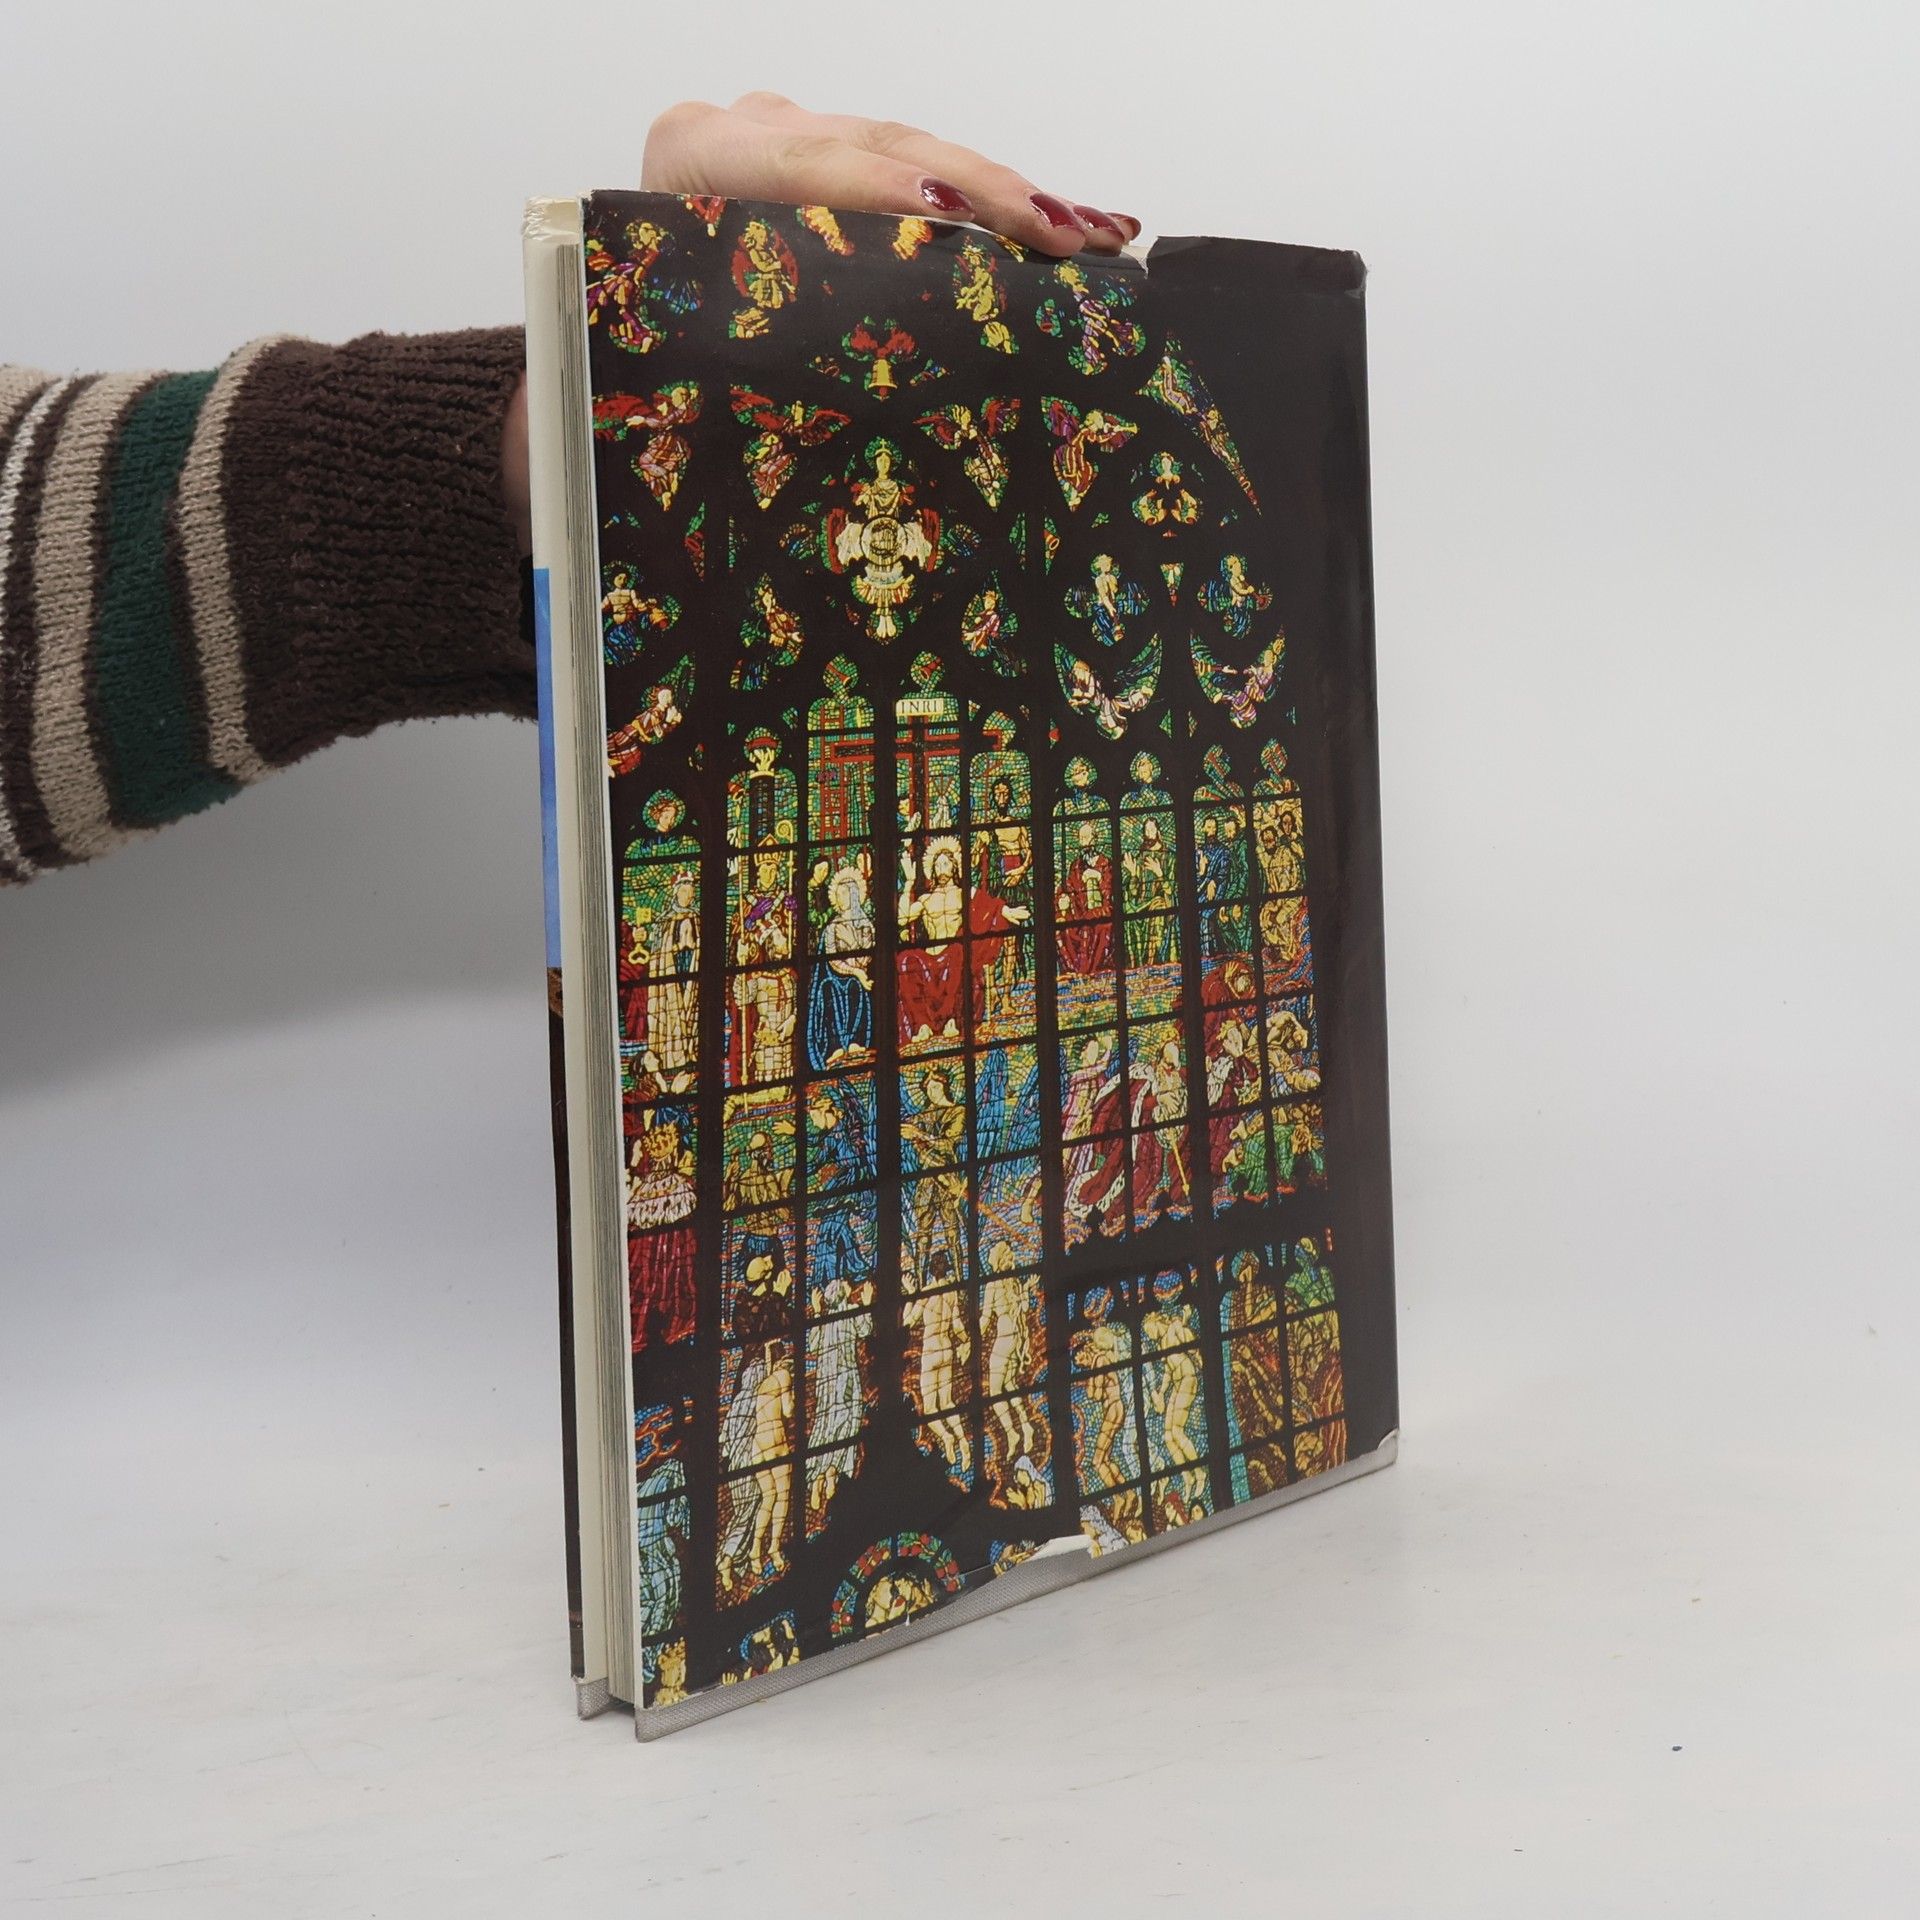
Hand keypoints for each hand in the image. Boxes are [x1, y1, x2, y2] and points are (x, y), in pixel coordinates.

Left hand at [502, 94, 1136, 552]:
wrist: (593, 368)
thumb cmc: (626, 383)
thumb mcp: (675, 372)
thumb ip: (750, 359)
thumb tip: (851, 412)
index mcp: (688, 161)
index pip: (800, 160)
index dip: (880, 184)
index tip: (950, 215)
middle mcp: (744, 132)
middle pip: (881, 148)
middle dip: (984, 193)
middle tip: (1066, 236)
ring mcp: (795, 140)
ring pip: (919, 157)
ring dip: (1014, 200)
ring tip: (1095, 237)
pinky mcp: (836, 167)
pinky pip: (927, 175)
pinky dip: (999, 208)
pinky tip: (1075, 225)